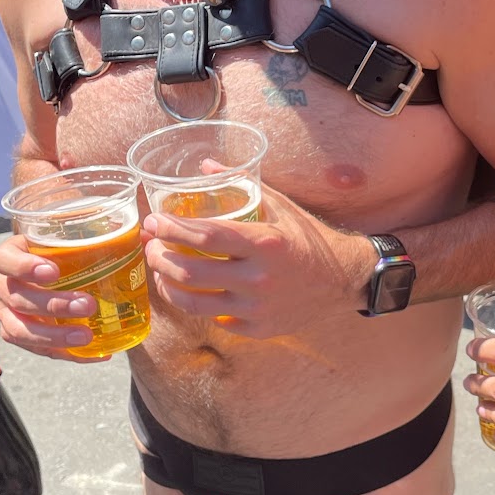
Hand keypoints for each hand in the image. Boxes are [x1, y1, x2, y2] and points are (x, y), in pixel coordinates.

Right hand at [0, 233, 103, 360]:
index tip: (53, 272)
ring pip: (21, 330)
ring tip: (87, 335)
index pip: (5, 260)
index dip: (24, 266)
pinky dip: (70, 353)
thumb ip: (96, 231)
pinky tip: (99, 352)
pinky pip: (42, 351)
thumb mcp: (71, 237)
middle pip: (18, 299)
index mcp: (10, 257)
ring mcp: (9, 314)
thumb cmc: (64, 253)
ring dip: (55, 335)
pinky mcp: (23, 336)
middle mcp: (4, 286)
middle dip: (52, 304)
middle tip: (87, 305)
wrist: (55, 276)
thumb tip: (145, 233)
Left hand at [143, 183, 366, 337]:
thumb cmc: (309, 239)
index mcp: (265, 243)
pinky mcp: (259, 329)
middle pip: (190, 272)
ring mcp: (258, 308)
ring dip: (168, 286)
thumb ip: (242, 185)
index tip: (154, 221)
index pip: (204, 236)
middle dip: (160, 258)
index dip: (171, 229)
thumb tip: (205, 165)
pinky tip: (194, 294)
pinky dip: (200, 306)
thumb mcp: (281, 206)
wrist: (342, 279)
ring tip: (161, 272)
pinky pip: (216, 321)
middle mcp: (260, 278)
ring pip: (194, 303)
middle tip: (151, 247)